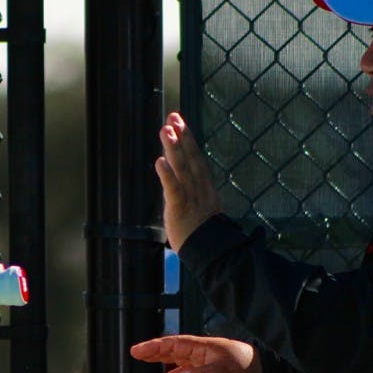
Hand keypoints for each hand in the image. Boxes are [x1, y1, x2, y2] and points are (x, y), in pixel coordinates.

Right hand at [130, 335, 262, 372]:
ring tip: (146, 361)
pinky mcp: (210, 372)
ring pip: (178, 358)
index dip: (154, 346)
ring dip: (162, 359)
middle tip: (135, 353)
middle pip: (172, 348)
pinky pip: (188, 370)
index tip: (137, 350)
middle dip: (153, 350)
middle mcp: (201, 351)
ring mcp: (205, 361)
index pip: (172, 343)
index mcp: (202, 346)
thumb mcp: (223, 372)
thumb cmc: (247, 367)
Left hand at [155, 112, 221, 251]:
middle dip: (181, 136)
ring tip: (165, 130)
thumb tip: (187, 184)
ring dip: (173, 148)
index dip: (188, 139)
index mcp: (205, 188)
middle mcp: (199, 188)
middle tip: (173, 116)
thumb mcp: (203, 210)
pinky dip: (167, 175)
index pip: (196, 159)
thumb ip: (195, 195)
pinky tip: (159, 161)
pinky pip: (174, 190)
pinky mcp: (180, 209)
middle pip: (190, 157)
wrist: (213, 255)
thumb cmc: (205, 236)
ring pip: (181, 168)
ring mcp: (191, 197)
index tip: (180, 123)